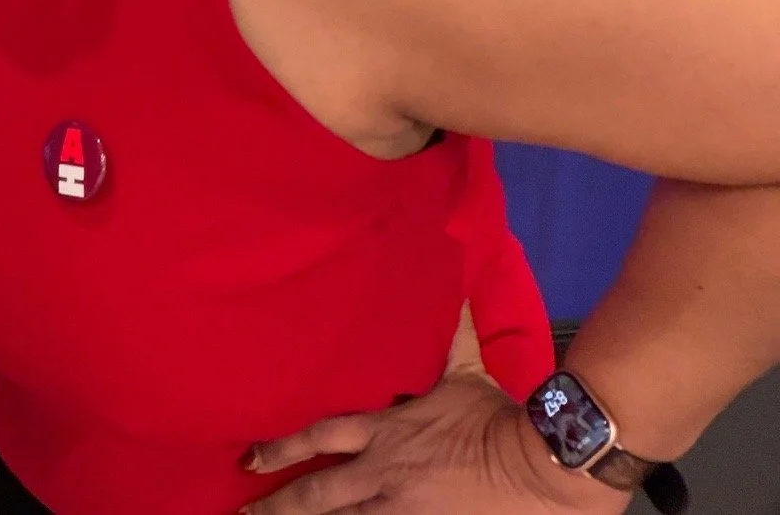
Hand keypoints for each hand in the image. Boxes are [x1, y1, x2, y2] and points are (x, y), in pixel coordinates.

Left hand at [241, 371, 631, 513]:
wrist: (536, 464)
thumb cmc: (497, 416)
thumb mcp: (465, 370)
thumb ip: (450, 333)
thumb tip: (453, 287)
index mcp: (385, 431)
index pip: (319, 437)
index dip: (281, 449)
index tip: (249, 459)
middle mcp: (383, 471)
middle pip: (317, 493)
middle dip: (278, 505)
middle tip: (243, 514)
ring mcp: (401, 507)